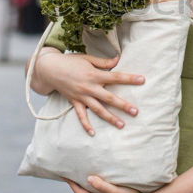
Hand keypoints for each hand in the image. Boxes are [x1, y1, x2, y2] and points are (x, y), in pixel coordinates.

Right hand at [30, 49, 144, 134]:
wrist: (49, 69)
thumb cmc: (70, 61)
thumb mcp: (88, 58)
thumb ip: (104, 62)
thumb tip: (118, 59)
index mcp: (94, 75)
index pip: (116, 77)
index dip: (130, 78)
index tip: (142, 80)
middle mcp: (89, 87)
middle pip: (109, 98)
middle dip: (123, 105)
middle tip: (136, 111)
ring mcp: (81, 96)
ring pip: (98, 110)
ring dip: (110, 118)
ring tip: (122, 125)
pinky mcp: (74, 102)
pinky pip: (81, 116)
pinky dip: (86, 125)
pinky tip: (93, 133)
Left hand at [65, 176, 155, 192]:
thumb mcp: (114, 191)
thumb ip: (102, 185)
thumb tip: (89, 178)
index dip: (72, 184)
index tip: (64, 175)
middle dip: (78, 184)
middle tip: (73, 173)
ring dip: (87, 185)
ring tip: (84, 174)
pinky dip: (96, 187)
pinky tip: (99, 181)